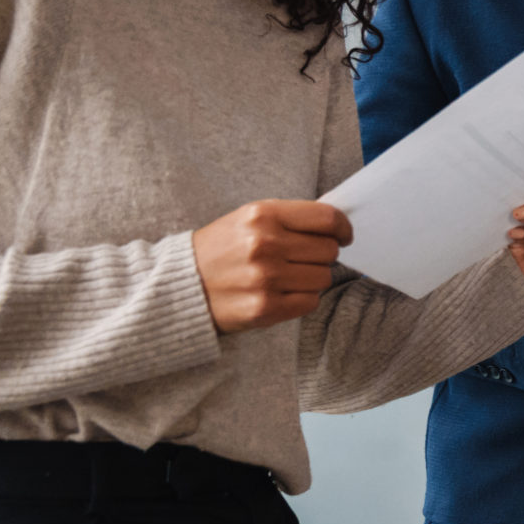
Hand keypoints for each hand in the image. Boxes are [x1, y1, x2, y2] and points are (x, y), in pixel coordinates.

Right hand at [192, 200, 351, 333]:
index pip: (328, 219)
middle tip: (302, 259)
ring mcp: (265, 279)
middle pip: (329, 251)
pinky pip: (310, 302)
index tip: (342, 236)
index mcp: (263, 215)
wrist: (181, 284)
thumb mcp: (248, 218)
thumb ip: (290, 219)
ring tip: (287, 276)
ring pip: (323, 278)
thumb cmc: (221, 249)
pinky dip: (302, 298)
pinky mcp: (264, 308)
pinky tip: (282, 292)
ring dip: (312, 278)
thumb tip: (336, 226)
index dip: (343, 229)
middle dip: (322, 255)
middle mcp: (265, 245)